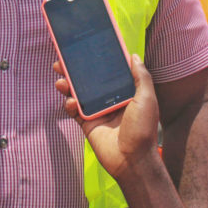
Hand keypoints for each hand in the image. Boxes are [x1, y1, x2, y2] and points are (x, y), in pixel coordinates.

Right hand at [53, 54, 160, 180]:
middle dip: (76, 69)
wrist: (132, 161)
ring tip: (60, 77)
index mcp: (125, 92)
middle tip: (63, 59)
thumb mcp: (147, 98)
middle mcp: (110, 99)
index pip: (109, 71)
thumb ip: (141, 76)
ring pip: (78, 93)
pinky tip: (70, 101)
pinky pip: (74, 111)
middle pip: (90, 80)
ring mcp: (97, 111)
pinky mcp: (87, 124)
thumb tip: (132, 55)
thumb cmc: (143, 129)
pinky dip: (69, 104)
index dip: (99, 59)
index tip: (87, 46)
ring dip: (67, 83)